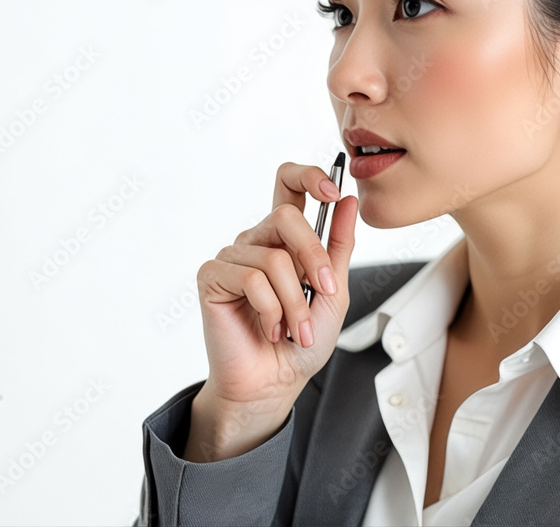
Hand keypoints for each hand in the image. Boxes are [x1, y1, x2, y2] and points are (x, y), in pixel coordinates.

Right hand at [185, 161, 356, 460]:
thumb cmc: (303, 339)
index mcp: (286, 237)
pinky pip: (251, 279)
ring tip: (297, 329)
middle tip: (325, 292)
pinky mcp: (213, 277)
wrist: (276, 382)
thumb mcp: (333, 290)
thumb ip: (339, 246)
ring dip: (295, 302)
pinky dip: (271, 310)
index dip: (308, 176)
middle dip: (314, 257)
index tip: (333, 190)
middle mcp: (257, 239)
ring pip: (274, 258)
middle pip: (286, 216)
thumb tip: (346, 200)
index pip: (289, 184)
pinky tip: (271, 329)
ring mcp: (233, 256)